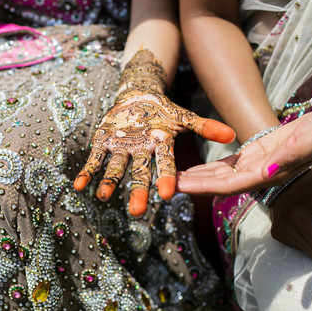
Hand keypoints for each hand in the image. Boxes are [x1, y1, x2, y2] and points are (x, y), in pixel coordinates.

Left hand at [73, 90, 234, 216]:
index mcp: (161, 147)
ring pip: (116, 169)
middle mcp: (141, 153)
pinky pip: (94, 160)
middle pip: (140, 174)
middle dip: (138, 191)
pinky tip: (79, 186)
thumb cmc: (162, 111)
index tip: (166, 194)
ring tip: (102, 196)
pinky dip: (86, 172)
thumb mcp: (183, 117)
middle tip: (136, 211)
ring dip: (109, 183)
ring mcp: (121, 149)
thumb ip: (204, 127)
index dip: (165, 178)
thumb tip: (232, 135)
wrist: (138, 98)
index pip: (166, 165)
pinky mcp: (103, 144)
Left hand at [176, 108, 311, 195]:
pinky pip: (226, 166)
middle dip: (192, 185)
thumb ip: (288, 158)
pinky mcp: (253, 156)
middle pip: (217, 184)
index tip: (181, 186)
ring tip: (171, 178)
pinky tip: (191, 169)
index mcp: (267, 175)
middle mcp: (257, 175)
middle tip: (165, 184)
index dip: (203, 187)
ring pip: (218, 176)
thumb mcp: (309, 142)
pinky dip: (207, 168)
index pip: (229, 185)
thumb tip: (265, 173)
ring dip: (195, 178)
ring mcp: (254, 167)